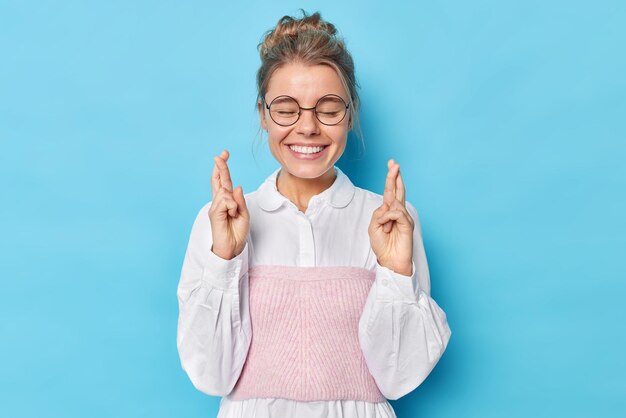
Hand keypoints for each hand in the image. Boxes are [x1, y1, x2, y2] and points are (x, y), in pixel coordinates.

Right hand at [208, 149, 249, 259]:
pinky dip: (231, 207)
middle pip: (219, 181)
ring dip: (233, 202)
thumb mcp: (243, 214)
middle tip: (222, 154)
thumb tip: (237, 187)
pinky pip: (224, 202)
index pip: (223, 181)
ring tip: (234, 214)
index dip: (222, 168)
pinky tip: (231, 214)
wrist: (232, 248)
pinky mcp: (213, 213)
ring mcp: (215, 207)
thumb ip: (240, 201)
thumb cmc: (237, 232)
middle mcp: (219, 202)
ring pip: (224, 192)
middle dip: (221, 167)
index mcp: (226, 201)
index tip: (224, 155)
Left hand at [368, 159, 413, 275]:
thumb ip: (379, 213)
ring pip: (394, 204)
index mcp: (389, 211)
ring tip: (386, 229)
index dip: (391, 178)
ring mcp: (404, 217)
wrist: (390, 261)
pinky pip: (396, 213)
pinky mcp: (408, 224)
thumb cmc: (382, 246)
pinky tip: (388, 228)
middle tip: (394, 163)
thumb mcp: (373, 227)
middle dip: (395, 176)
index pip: (391, 191)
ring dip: (385, 217)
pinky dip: (389, 219)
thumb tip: (390, 206)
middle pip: (397, 190)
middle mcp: (398, 212)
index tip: (392, 164)